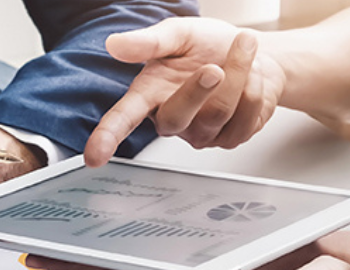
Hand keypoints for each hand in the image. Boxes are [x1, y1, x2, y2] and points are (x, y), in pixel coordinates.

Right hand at [84, 17, 285, 166]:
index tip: (94, 156)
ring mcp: (200, 133)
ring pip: (220, 112)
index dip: (107, 137)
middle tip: (214, 65)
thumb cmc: (208, 45)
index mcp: (149, 93)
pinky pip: (246, 116)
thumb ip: (149, 41)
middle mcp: (171, 118)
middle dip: (200, 88)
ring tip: (241, 51)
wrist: (251, 53)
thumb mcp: (178, 33)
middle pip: (178, 117)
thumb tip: (114, 44)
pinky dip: (255, 87)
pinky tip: (250, 77)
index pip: (123, 118)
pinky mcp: (229, 138)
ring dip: (239, 73)